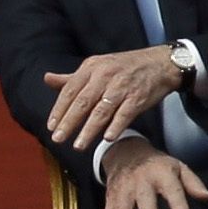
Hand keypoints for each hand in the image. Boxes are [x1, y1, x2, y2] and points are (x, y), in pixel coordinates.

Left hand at [42, 43, 187, 155]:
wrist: (160, 63)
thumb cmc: (124, 67)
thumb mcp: (96, 67)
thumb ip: (71, 78)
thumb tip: (46, 79)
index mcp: (91, 67)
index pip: (70, 90)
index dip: (59, 109)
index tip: (51, 127)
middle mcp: (105, 75)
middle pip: (83, 101)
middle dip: (69, 122)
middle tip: (58, 139)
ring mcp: (122, 86)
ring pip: (102, 110)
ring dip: (89, 130)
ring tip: (78, 145)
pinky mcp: (138, 97)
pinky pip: (125, 113)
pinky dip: (116, 126)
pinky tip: (107, 138)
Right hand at [95, 134, 207, 208]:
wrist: (125, 152)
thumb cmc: (158, 165)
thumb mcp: (178, 167)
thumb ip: (193, 183)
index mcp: (161, 173)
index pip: (172, 189)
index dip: (178, 204)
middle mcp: (140, 181)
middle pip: (144, 200)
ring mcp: (123, 191)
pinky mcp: (110, 200)